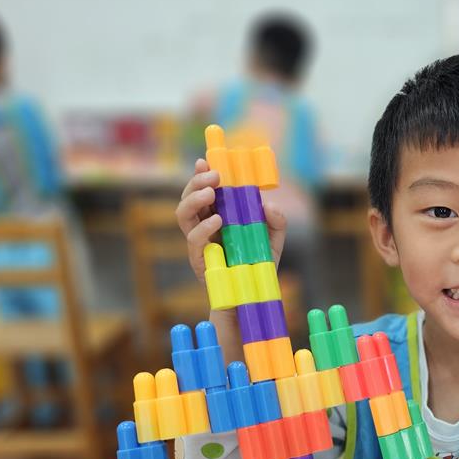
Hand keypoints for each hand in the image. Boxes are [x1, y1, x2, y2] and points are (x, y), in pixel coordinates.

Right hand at [175, 158, 286, 284]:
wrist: (253, 297)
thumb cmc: (259, 267)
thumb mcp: (273, 241)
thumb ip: (276, 222)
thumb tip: (268, 205)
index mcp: (217, 216)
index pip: (204, 190)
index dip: (201, 174)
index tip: (205, 160)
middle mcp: (204, 226)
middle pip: (189, 197)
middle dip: (197, 181)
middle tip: (214, 176)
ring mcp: (199, 243)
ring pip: (182, 214)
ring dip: (193, 198)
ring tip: (211, 192)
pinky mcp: (198, 259)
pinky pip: (194, 240)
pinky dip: (203, 227)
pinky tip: (217, 219)